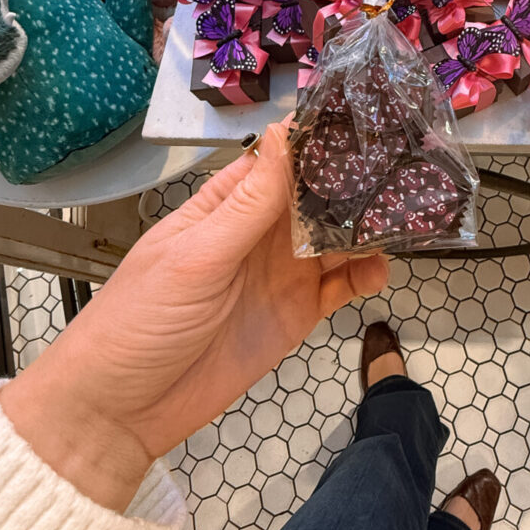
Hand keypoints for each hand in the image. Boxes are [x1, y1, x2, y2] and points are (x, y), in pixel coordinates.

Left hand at [1, 124, 388, 511]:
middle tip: (405, 168)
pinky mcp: (296, 314)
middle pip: (317, 196)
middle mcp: (259, 233)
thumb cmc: (140, 321)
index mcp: (226, 206)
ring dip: (368, 227)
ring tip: (404, 217)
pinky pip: (341, 286)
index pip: (280, 160)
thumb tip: (283, 133)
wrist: (124, 409)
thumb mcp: (195, 256)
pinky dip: (365, 274)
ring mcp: (280, 274)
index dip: (318, 141)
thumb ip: (248, 203)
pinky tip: (381, 268)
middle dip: (356, 183)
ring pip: (337, 238)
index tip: (365, 120)